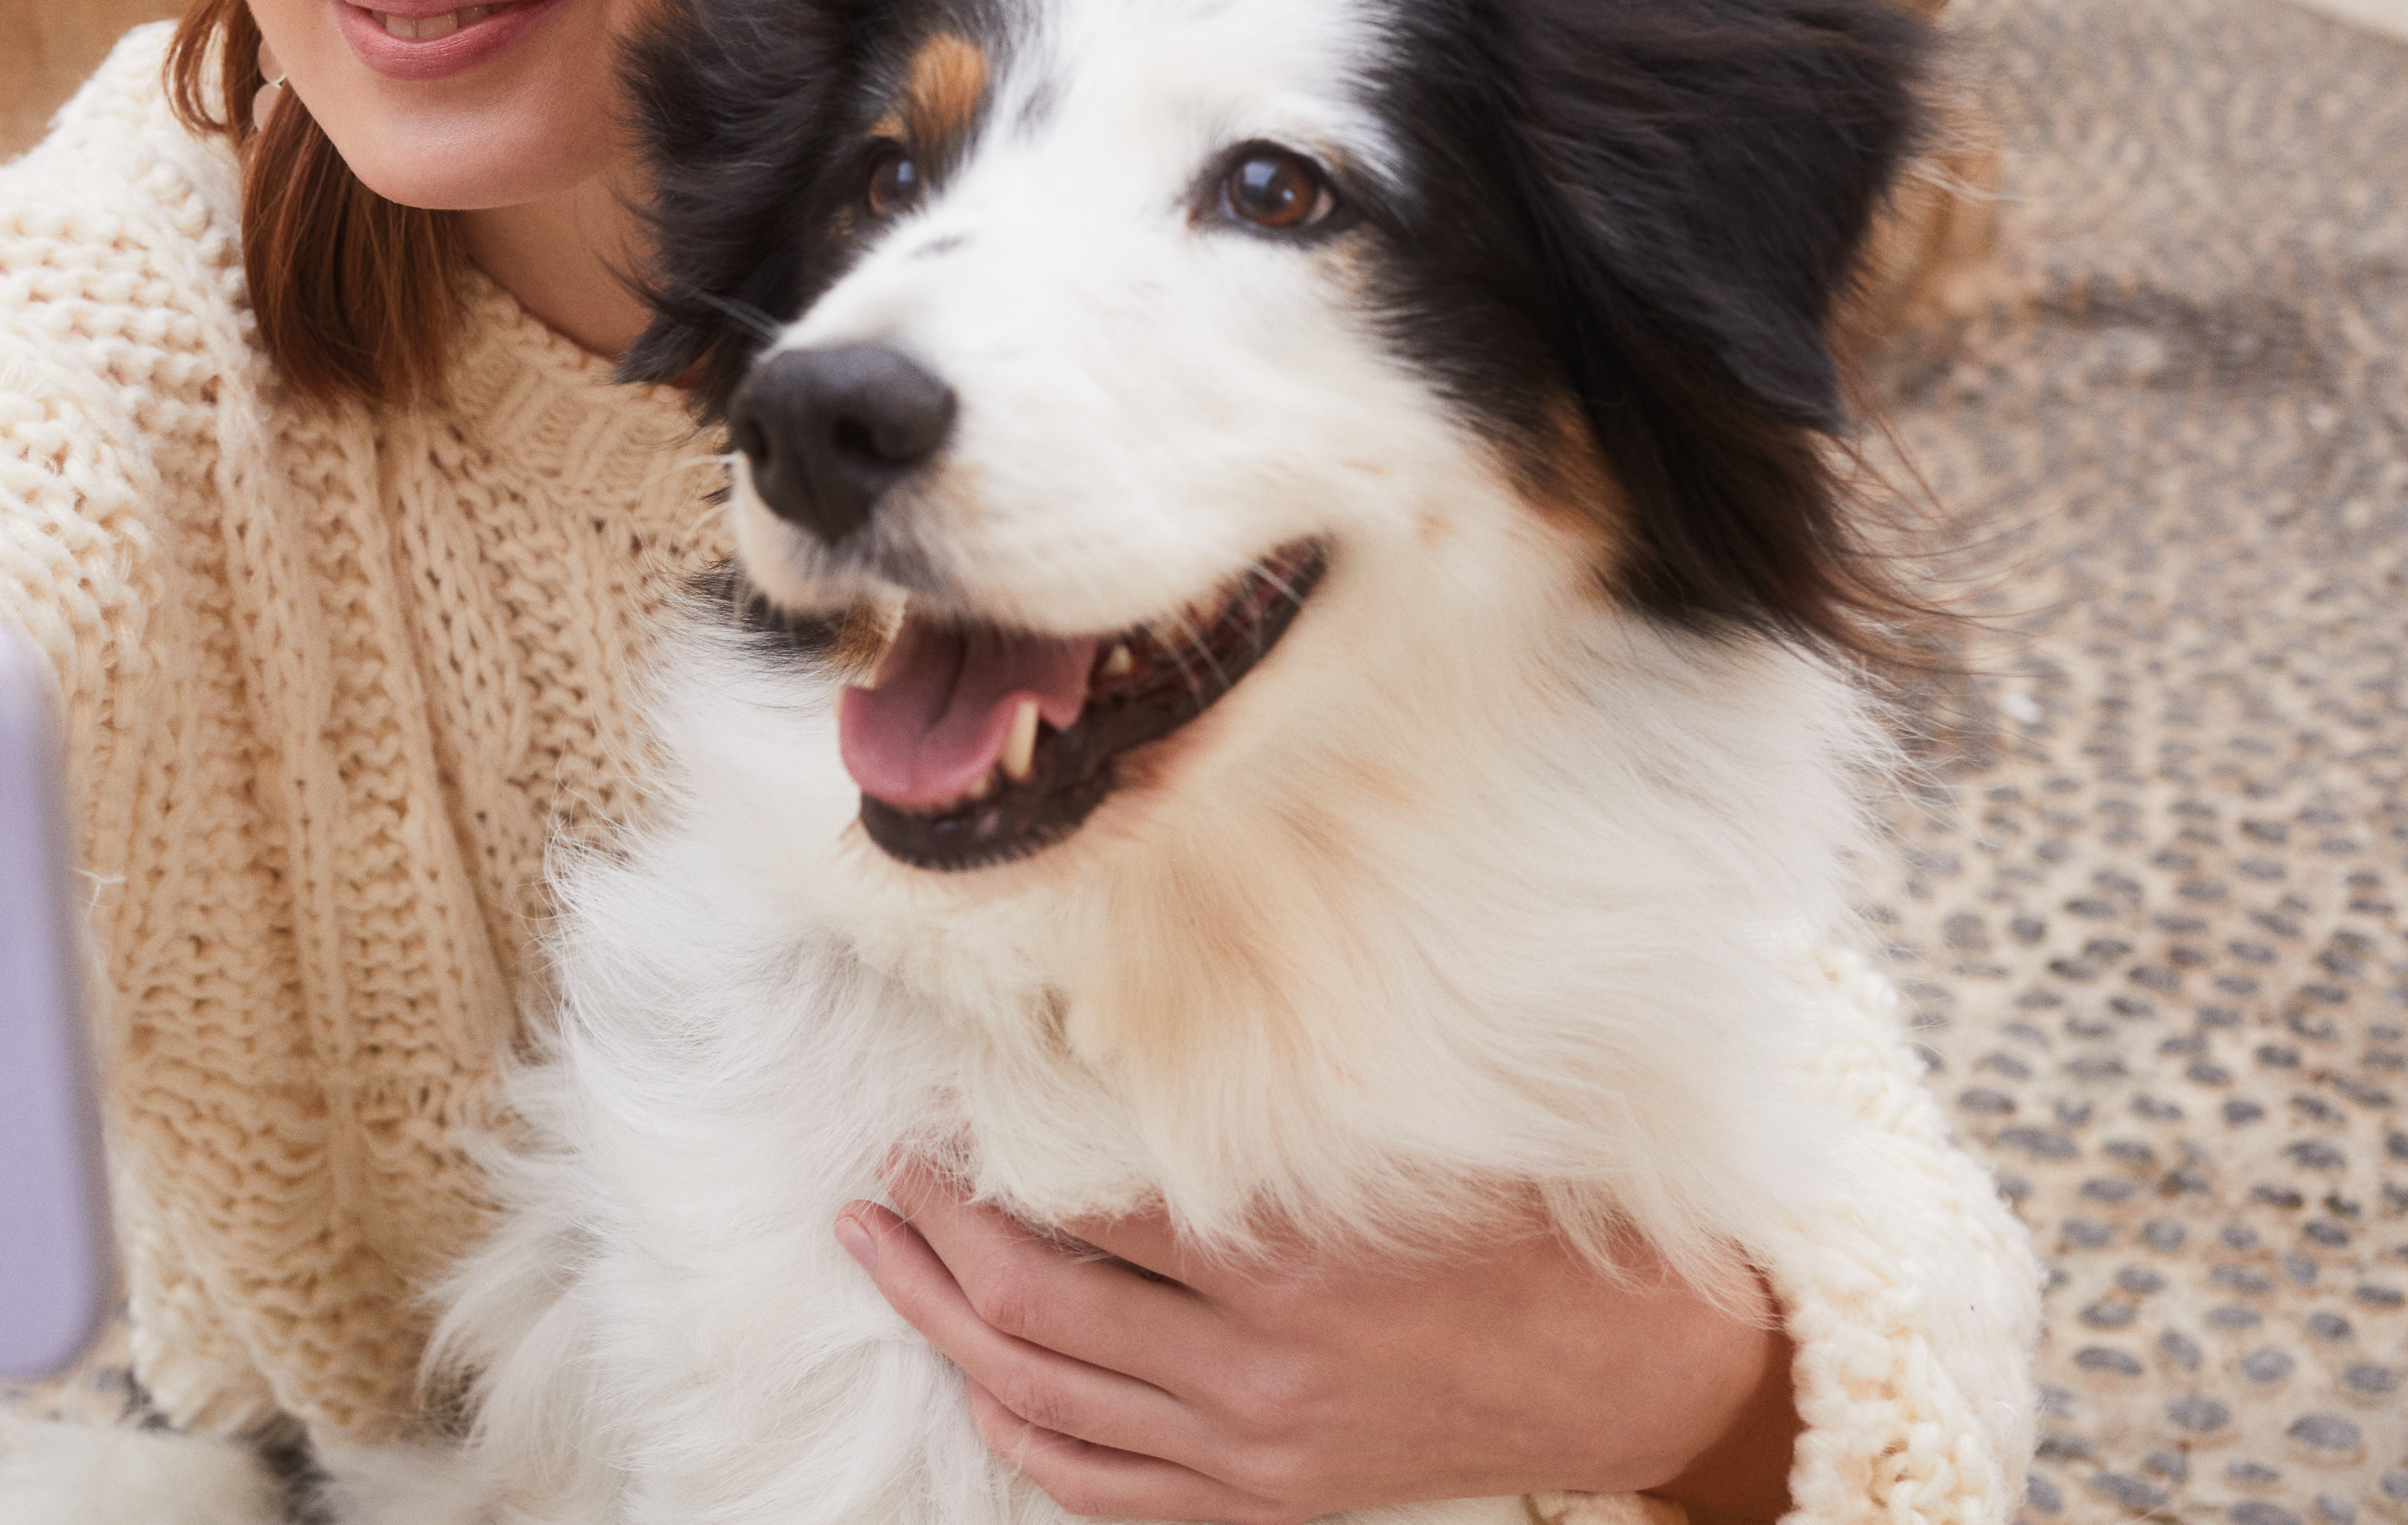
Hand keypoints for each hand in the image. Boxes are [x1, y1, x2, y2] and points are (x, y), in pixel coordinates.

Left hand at [840, 1155, 1799, 1524]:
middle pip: (1032, 1303)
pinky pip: (1102, 1488)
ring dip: (941, 1322)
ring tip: (879, 1253)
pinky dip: (1021, 1433)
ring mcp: (1254, 1451)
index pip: (1080, 1206)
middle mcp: (1257, 1367)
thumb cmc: (1515, 1226)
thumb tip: (1128, 1023)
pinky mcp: (1266, 1503)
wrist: (1624, 1366)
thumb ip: (1273, 1106)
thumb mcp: (1401, 1141)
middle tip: (876, 1172)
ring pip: (1043, 1397)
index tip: (933, 1102)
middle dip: (933, 1232)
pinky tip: (969, 1379)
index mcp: (1286, 1263)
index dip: (988, 1153)